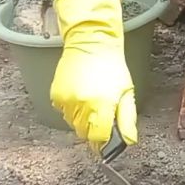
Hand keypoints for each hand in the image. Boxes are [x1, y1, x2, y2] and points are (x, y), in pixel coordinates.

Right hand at [50, 0, 138, 151]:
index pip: (98, 138)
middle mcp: (81, 105)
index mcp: (102, 105)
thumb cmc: (112, 67)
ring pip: (73, 123)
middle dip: (93, 127)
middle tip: (101, 110)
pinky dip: (71, 108)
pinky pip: (64, 112)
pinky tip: (80, 92)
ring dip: (82, 117)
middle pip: (84, 133)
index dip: (104, 140)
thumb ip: (127, 120)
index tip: (107, 134)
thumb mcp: (126, 92)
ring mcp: (66, 101)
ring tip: (91, 97)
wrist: (92, 43)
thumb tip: (128, 142)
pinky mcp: (56, 95)